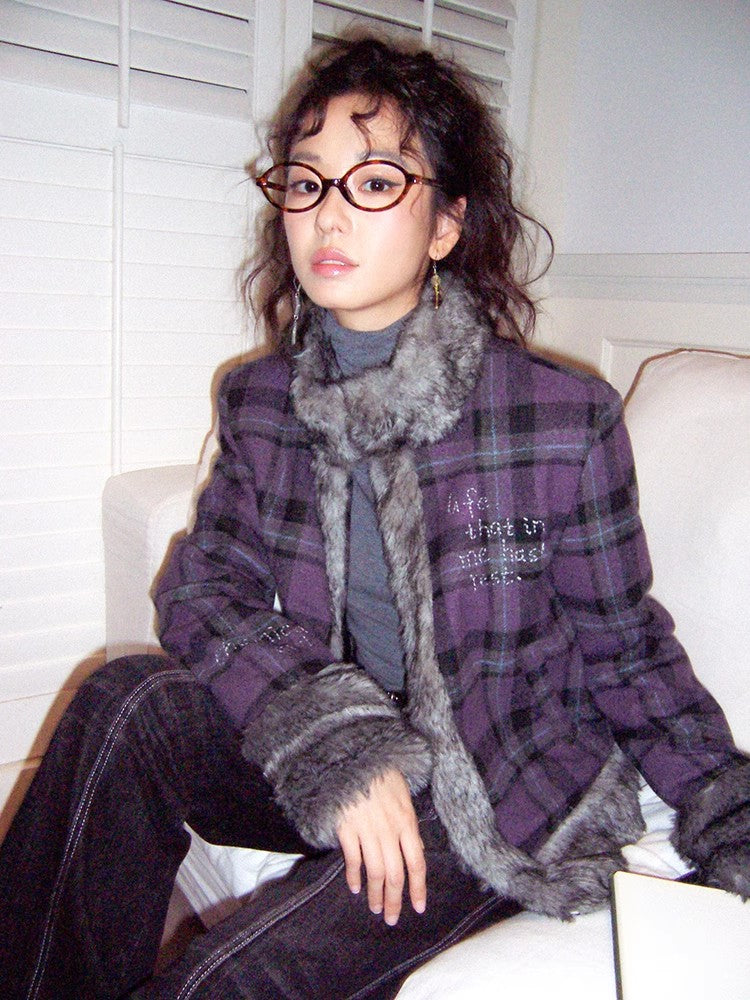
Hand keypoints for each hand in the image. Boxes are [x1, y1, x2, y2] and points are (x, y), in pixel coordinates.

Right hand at [336, 769, 425, 925]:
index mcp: (406, 821)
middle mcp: (389, 828)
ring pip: (375, 871)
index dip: (418, 888)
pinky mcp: (346, 827)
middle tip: (391, 918)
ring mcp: (368, 828)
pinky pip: (353, 858)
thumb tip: (416, 849)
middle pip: (395, 873)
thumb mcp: (403, 793)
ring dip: (376, 894)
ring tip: (375, 908)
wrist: (354, 754)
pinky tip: (356, 887)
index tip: (418, 907)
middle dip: (395, 900)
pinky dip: (354, 875)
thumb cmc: (380, 772)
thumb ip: (408, 822)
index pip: (417, 862)